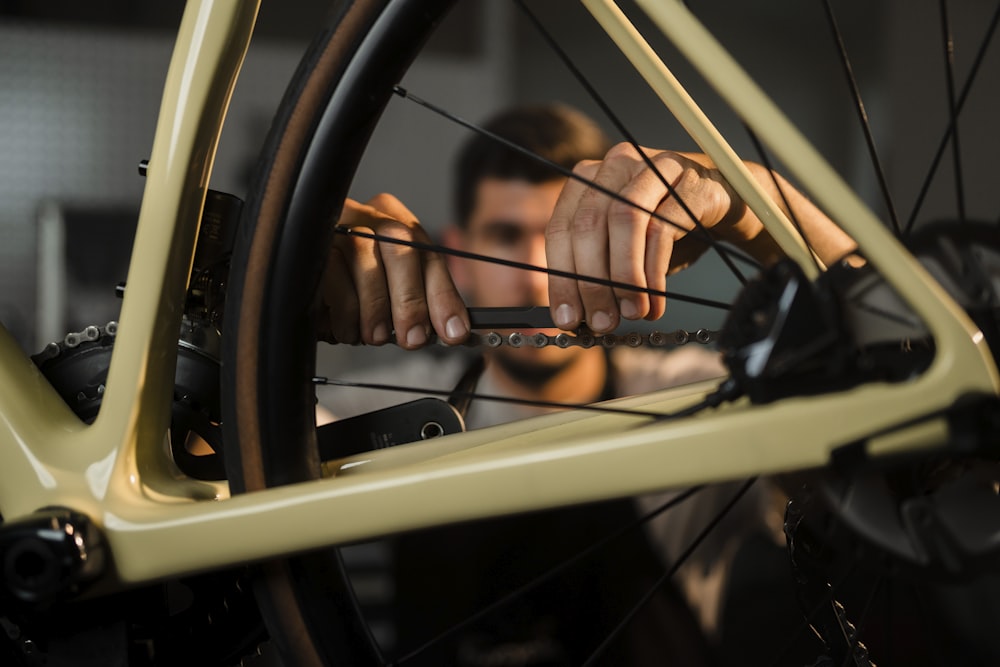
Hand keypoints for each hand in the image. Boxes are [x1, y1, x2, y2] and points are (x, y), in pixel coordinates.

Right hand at [320, 194, 469, 348]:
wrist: (300, 279)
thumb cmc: (354, 291)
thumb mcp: (392, 291)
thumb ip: (423, 302)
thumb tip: (454, 331)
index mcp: (396, 222)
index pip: (429, 255)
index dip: (443, 296)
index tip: (453, 332)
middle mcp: (368, 216)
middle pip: (399, 246)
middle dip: (410, 301)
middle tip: (412, 339)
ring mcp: (336, 227)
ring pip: (365, 260)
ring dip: (375, 310)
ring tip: (373, 336)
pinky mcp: (310, 247)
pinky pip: (331, 278)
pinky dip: (345, 314)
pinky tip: (347, 328)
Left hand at [545, 143, 793, 332]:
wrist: (725, 201)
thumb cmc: (666, 226)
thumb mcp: (623, 248)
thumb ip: (598, 272)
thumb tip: (575, 318)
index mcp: (586, 180)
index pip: (560, 230)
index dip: (560, 278)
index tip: (566, 319)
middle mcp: (614, 165)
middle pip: (587, 225)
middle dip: (591, 282)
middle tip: (602, 322)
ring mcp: (651, 167)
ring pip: (622, 221)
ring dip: (623, 277)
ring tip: (630, 314)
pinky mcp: (688, 182)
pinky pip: (661, 229)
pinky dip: (653, 272)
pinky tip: (654, 301)